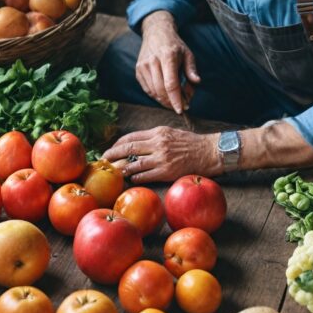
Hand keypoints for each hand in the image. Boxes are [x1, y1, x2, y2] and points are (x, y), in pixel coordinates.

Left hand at [103, 126, 219, 182]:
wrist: (209, 152)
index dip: (118, 144)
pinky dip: (136, 178)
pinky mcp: (167, 171)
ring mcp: (162, 158)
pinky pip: (146, 175)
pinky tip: (132, 179)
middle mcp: (158, 143)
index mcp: (158, 132)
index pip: (131, 137)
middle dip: (113, 154)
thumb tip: (137, 144)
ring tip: (115, 172)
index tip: (111, 149)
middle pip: (129, 148)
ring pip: (135, 164)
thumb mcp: (171, 133)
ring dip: (123, 169)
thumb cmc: (191, 143)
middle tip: (103, 160)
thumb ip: (155, 137)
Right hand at [137, 11, 200, 113]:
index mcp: (167, 56)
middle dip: (172, 102)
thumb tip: (197, 82)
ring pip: (153, 92)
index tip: (182, 109)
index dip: (176, 99)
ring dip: (164, 101)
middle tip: (182, 105)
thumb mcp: (188, 54)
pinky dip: (156, 96)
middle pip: (161, 90)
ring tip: (175, 101)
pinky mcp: (138, 70)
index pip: (171, 84)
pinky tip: (165, 96)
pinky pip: (147, 89)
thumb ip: (191, 69)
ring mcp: (143, 66)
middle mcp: (153, 61)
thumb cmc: (175, 45)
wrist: (156, 32)